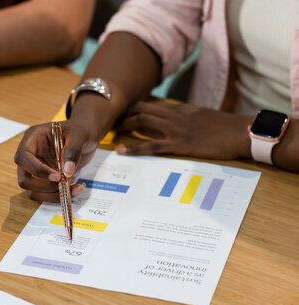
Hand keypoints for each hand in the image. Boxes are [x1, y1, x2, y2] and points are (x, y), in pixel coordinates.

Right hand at [14, 120, 98, 201]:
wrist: (86, 136)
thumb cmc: (79, 130)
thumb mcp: (79, 134)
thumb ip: (72, 150)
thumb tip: (67, 171)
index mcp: (32, 139)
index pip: (23, 158)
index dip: (37, 170)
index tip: (58, 176)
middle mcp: (30, 155)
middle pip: (24, 179)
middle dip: (45, 186)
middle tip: (66, 183)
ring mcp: (36, 169)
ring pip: (33, 191)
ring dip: (53, 194)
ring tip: (74, 185)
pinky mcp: (45, 180)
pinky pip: (46, 194)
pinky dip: (59, 196)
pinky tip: (76, 188)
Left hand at [117, 100, 252, 159]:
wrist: (241, 132)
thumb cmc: (225, 128)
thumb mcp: (202, 117)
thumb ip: (185, 118)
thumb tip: (172, 121)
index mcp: (180, 109)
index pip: (149, 104)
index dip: (132, 109)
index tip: (121, 115)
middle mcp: (174, 115)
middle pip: (141, 110)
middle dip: (123, 116)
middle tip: (112, 124)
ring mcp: (176, 129)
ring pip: (142, 122)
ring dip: (124, 127)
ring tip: (112, 133)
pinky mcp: (180, 144)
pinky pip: (151, 146)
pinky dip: (134, 148)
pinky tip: (121, 151)